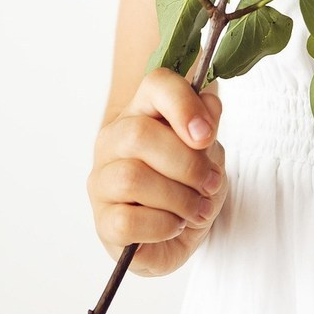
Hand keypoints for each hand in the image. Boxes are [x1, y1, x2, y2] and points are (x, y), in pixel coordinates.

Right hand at [87, 68, 227, 276]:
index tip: (207, 135)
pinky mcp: (102, 222)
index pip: (156, 85)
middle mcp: (114, 140)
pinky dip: (162, 226)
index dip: (183, 105)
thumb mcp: (209, 148)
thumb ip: (208, 124)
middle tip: (211, 182)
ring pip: (132, 179)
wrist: (180, 228)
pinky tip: (174, 225)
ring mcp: (102, 181)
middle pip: (139, 135)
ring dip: (178, 198)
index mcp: (142, 109)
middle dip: (187, 163)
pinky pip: (127, 222)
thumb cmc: (190, 180)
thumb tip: (206, 111)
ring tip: (198, 208)